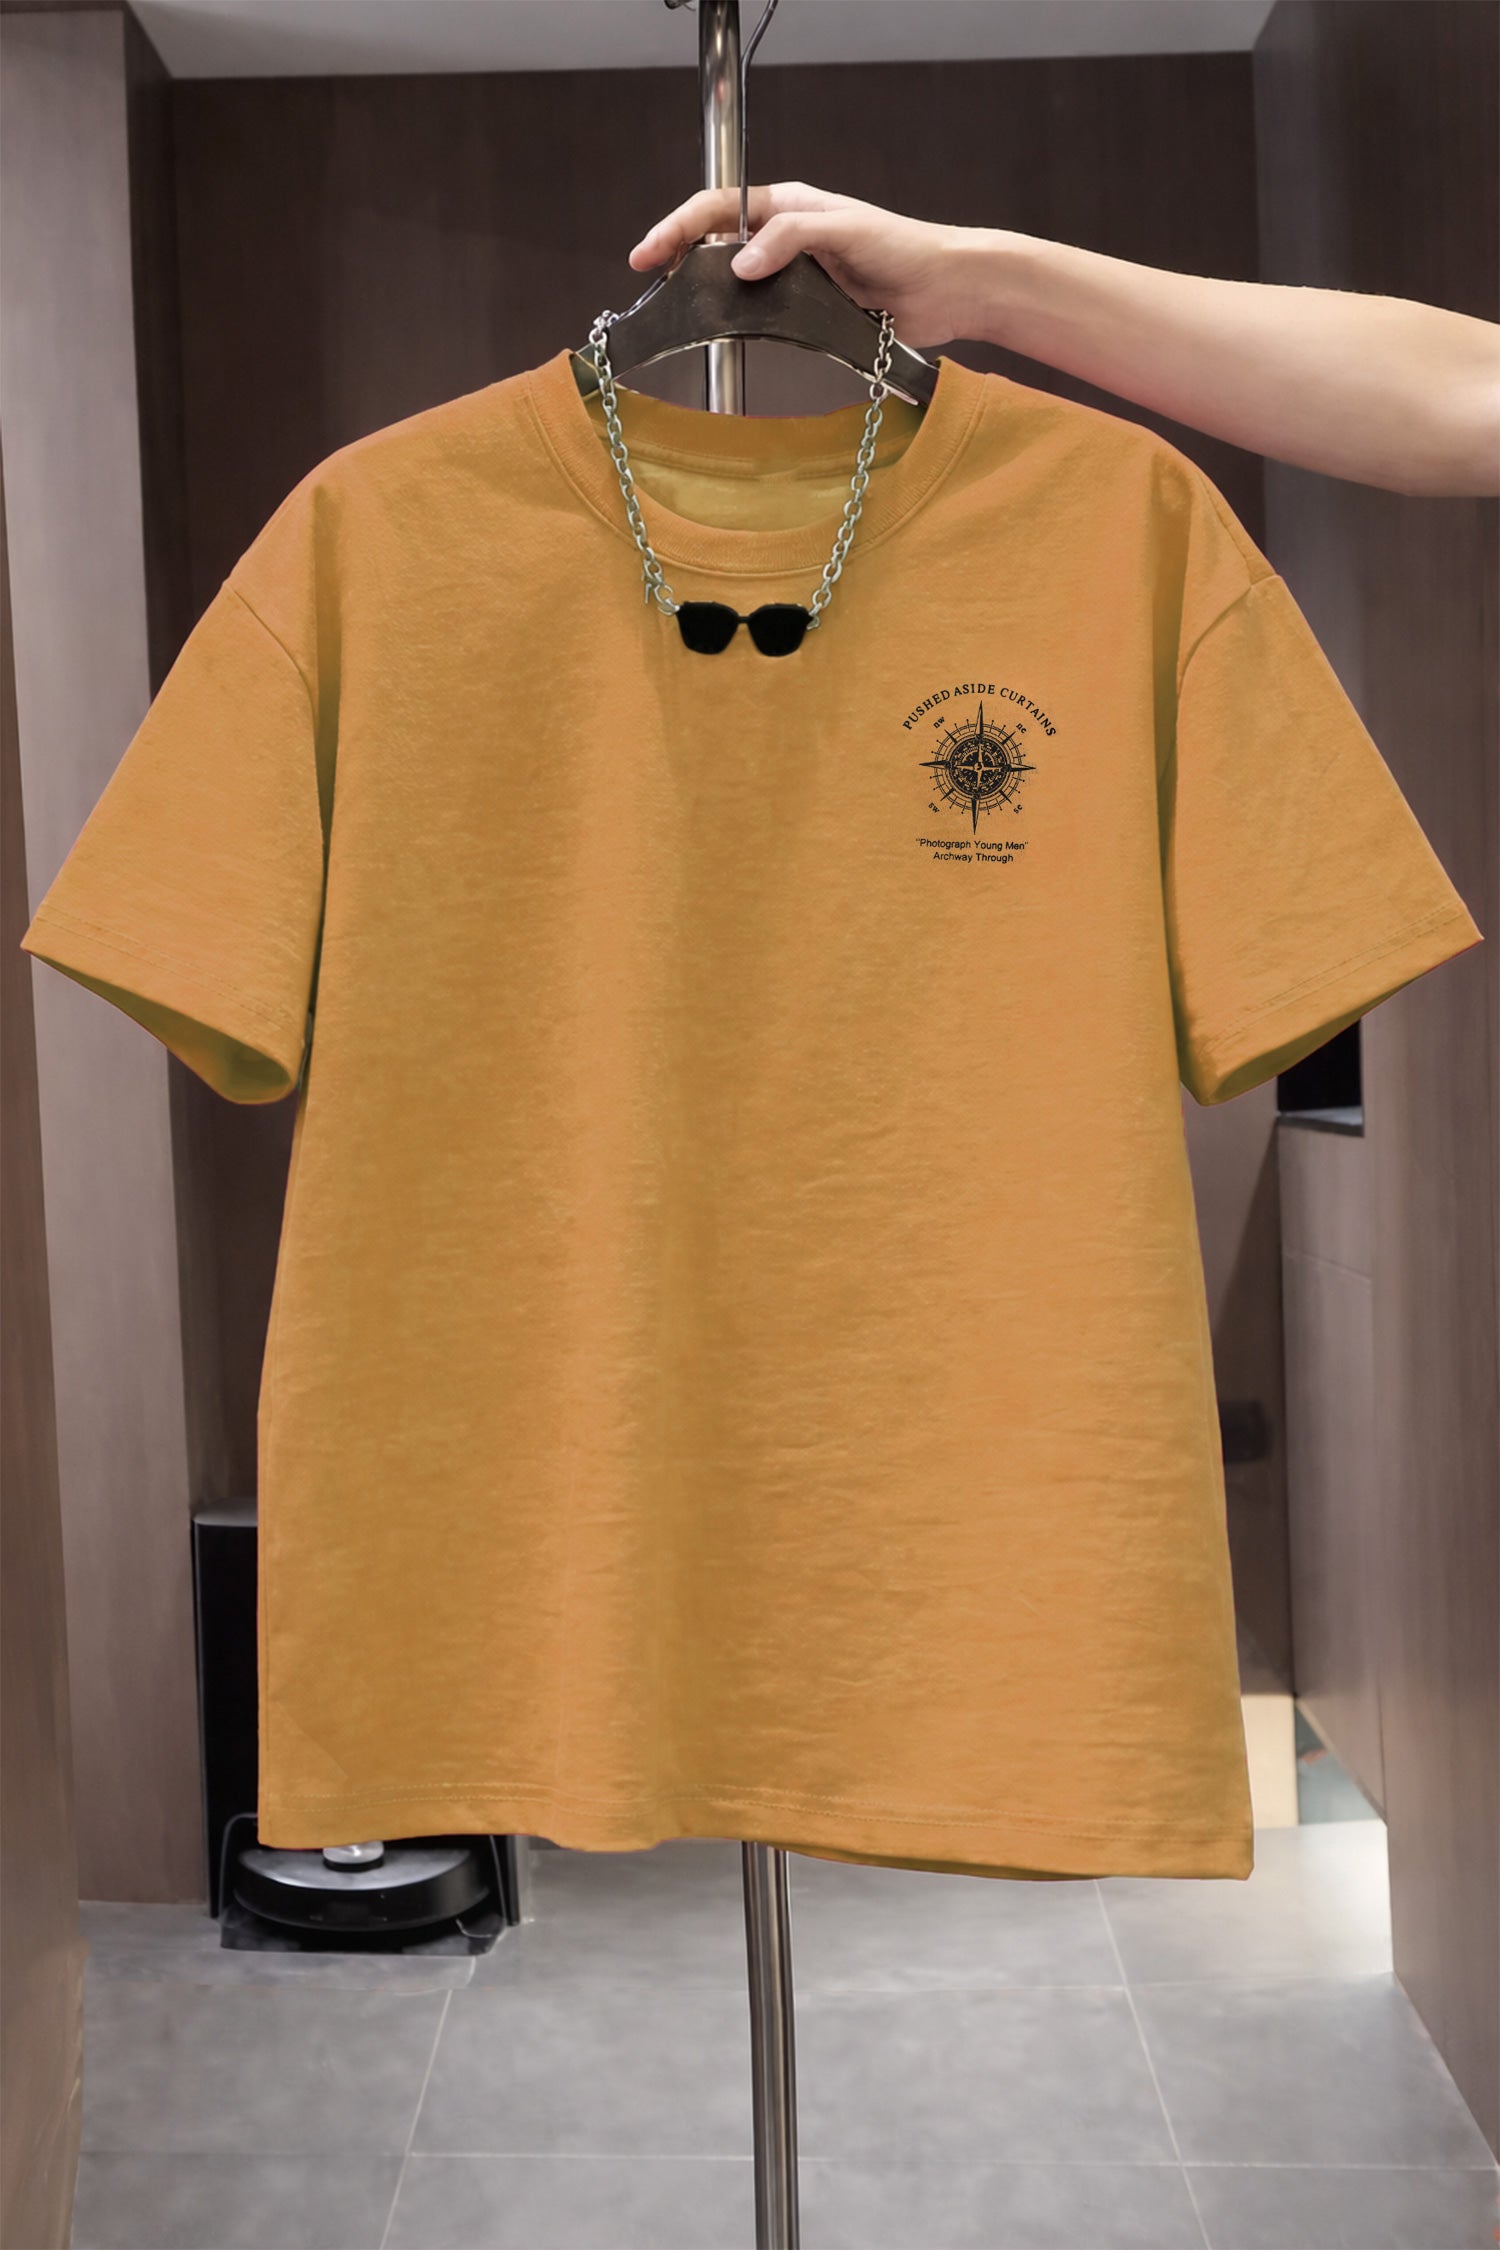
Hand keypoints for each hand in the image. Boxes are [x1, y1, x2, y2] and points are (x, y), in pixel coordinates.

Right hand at [628, 182, 974, 350]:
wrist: (944, 290)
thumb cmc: (903, 247)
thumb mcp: (842, 229)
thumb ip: (789, 237)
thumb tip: (739, 263)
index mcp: (787, 206)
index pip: (717, 208)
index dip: (678, 227)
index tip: (648, 254)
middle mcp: (784, 237)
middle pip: (716, 241)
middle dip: (678, 256)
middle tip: (650, 279)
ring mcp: (793, 275)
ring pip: (734, 280)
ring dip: (704, 290)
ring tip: (675, 305)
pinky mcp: (807, 310)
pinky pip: (762, 313)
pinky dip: (737, 319)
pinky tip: (722, 329)